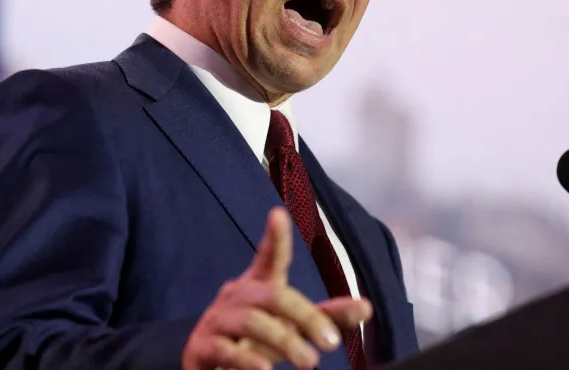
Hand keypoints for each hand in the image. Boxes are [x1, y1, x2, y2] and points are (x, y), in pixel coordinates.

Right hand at [182, 207, 371, 369]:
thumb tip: (367, 308)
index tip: (278, 214)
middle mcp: (237, 296)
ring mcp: (217, 320)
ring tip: (310, 363)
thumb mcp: (292, 327)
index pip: (269, 257)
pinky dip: (247, 360)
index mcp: (258, 285)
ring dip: (284, 341)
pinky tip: (265, 369)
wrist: (208, 366)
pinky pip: (225, 349)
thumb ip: (326, 317)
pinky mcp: (202, 347)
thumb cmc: (256, 340)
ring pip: (252, 321)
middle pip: (273, 295)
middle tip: (331, 344)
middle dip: (305, 317)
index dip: (275, 238)